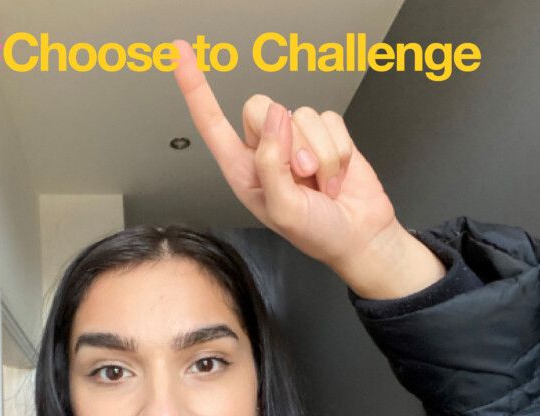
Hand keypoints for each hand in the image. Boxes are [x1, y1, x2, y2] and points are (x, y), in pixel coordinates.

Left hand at [172, 39, 445, 298]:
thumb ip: (272, 164)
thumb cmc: (317, 234)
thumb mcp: (284, 210)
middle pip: (262, 108)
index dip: (197, 90)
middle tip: (302, 174)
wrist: (358, 236)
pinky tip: (336, 176)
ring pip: (303, 115)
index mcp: (244, 171)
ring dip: (321, 155)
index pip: (213, 124)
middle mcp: (266, 152)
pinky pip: (331, 120)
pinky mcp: (326, 136)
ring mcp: (297, 142)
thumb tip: (276, 118)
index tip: (182, 55)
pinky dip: (340, 152)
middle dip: (288, 140)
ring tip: (322, 185)